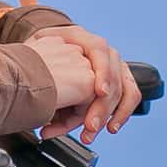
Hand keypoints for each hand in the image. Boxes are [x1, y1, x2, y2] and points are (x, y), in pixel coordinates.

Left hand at [29, 25, 140, 144]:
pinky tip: (111, 127)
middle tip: (89, 126)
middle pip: (112, 76)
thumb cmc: (40, 55)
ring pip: (125, 89)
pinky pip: (130, 96)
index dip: (102, 71)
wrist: (48, 54)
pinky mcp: (121, 79)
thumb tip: (37, 100)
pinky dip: (122, 114)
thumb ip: (39, 70)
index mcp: (81, 37)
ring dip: (113, 114)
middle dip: (102, 106)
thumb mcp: (35, 53)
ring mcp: (114, 64)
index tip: (99, 92)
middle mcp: (102, 50)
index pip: (99, 49)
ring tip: (94, 130)